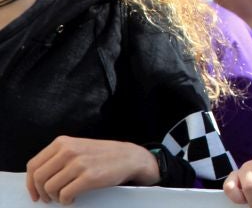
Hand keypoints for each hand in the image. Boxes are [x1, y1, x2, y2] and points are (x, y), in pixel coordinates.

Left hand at [26, 136, 158, 204]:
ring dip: (55, 198)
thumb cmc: (102, 155)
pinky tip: (72, 199)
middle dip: (41, 192)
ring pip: (50, 188)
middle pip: (39, 178)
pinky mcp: (89, 177)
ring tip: (64, 197)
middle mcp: (69, 151)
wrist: (129, 157)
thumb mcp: (77, 147)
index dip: (30, 183)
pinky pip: (65, 195)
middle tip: (49, 198)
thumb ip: (58, 157)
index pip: (33, 165)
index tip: (35, 193)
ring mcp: (79, 164)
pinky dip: (65, 201)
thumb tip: (37, 178)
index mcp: (63, 143)